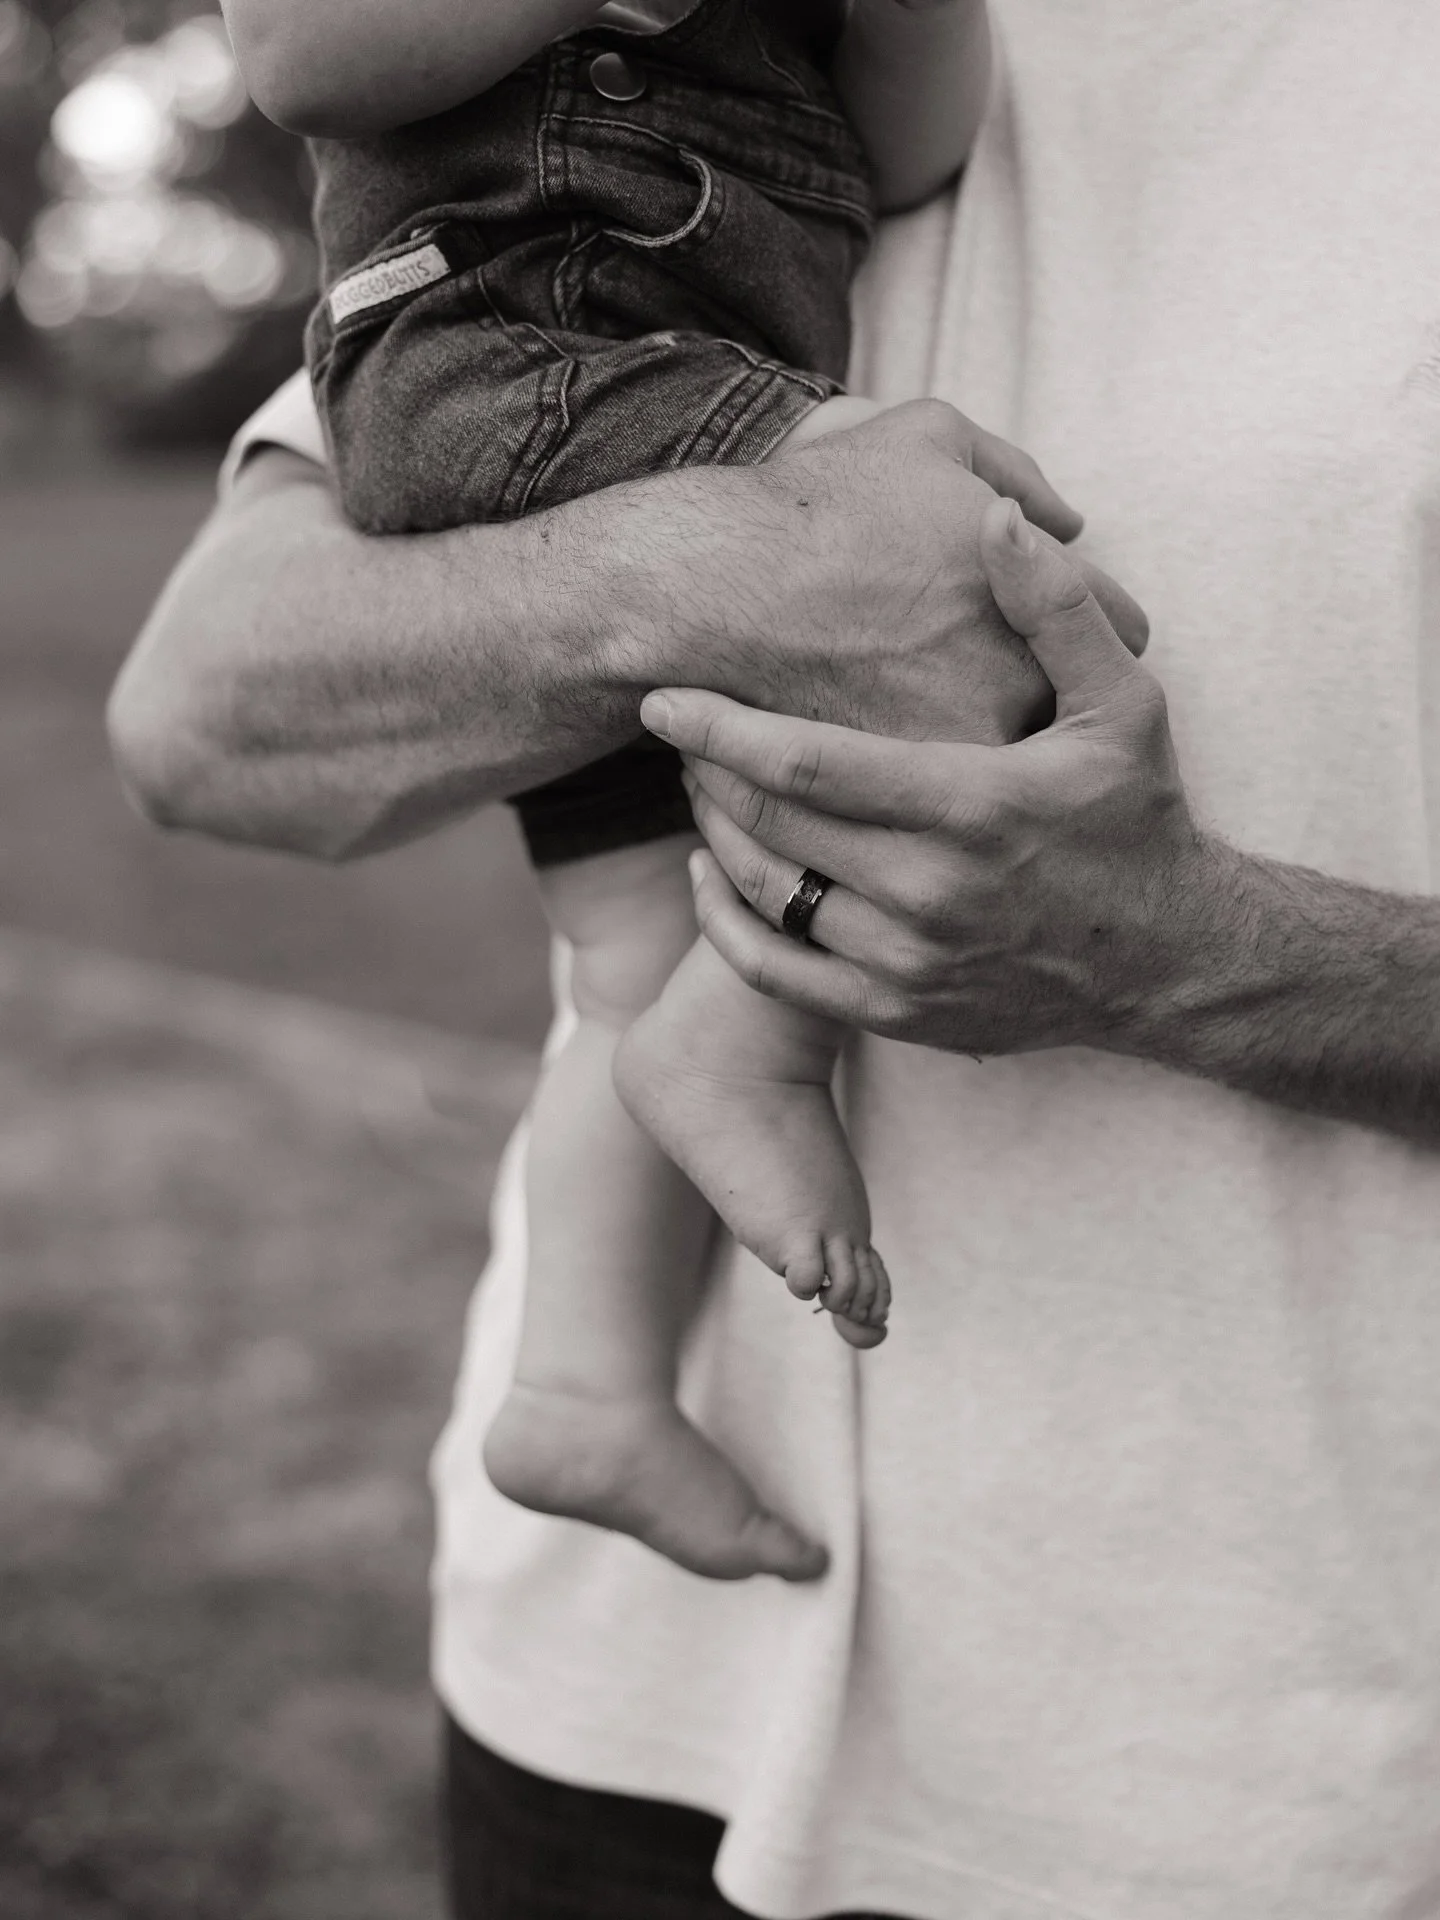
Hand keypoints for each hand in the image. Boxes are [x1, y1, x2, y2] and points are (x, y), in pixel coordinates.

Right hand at [636, 399, 1147, 748]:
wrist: (716, 589)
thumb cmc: (822, 504)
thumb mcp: (931, 439)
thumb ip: (1015, 474)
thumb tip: (1065, 523)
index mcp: (1039, 595)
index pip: (1120, 629)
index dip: (1084, 624)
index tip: (1044, 624)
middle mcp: (1015, 686)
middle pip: (1067, 710)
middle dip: (1041, 698)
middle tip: (988, 678)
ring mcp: (957, 755)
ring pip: (1003, 768)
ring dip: (986, 750)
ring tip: (936, 720)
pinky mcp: (896, 802)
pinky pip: (936, 799)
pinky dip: (923, 783)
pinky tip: (887, 748)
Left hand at [641, 497, 1224, 1057]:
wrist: (1170, 962)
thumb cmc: (1138, 818)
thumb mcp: (1123, 704)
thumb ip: (1055, 609)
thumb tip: (996, 517)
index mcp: (970, 806)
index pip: (807, 763)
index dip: (721, 727)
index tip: (664, 697)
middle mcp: (929, 892)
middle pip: (772, 823)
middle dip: (709, 770)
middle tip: (677, 729)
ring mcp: (909, 960)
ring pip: (766, 893)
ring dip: (716, 833)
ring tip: (700, 782)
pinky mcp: (897, 1010)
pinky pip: (777, 972)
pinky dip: (726, 924)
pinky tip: (708, 875)